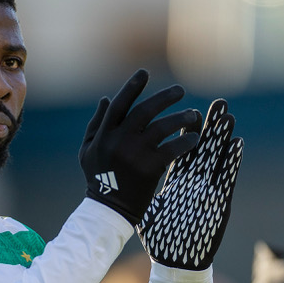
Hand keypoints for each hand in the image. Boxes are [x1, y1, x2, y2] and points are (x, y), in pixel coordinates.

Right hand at [79, 69, 202, 224]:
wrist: (109, 210)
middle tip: (180, 90)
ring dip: (180, 117)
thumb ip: (96, 124)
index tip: (144, 73)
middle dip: (164, 97)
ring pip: (162, 127)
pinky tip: (195, 138)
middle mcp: (118, 141)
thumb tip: (106, 98)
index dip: (132, 87)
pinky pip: (173, 149)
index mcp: (103, 135)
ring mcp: (134, 154)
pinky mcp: (149, 169)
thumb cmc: (98, 179)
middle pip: (144, 111)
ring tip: (194, 114)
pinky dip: (185, 142)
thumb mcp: (88, 151)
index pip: (120, 104)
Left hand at [136, 98, 242, 269]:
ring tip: (229, 116)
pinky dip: (231, 163)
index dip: (186, 131)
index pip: (181, 151)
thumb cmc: (163, 240)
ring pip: (216, 160)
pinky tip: (237, 145)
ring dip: (223, 139)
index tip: (188, 110)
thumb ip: (145, 189)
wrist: (176, 266)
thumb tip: (128, 175)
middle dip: (211, 126)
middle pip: (203, 149)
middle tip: (219, 103)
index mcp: (177, 183)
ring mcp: (207, 193)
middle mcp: (194, 184)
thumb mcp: (150, 210)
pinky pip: (225, 181)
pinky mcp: (218, 206)